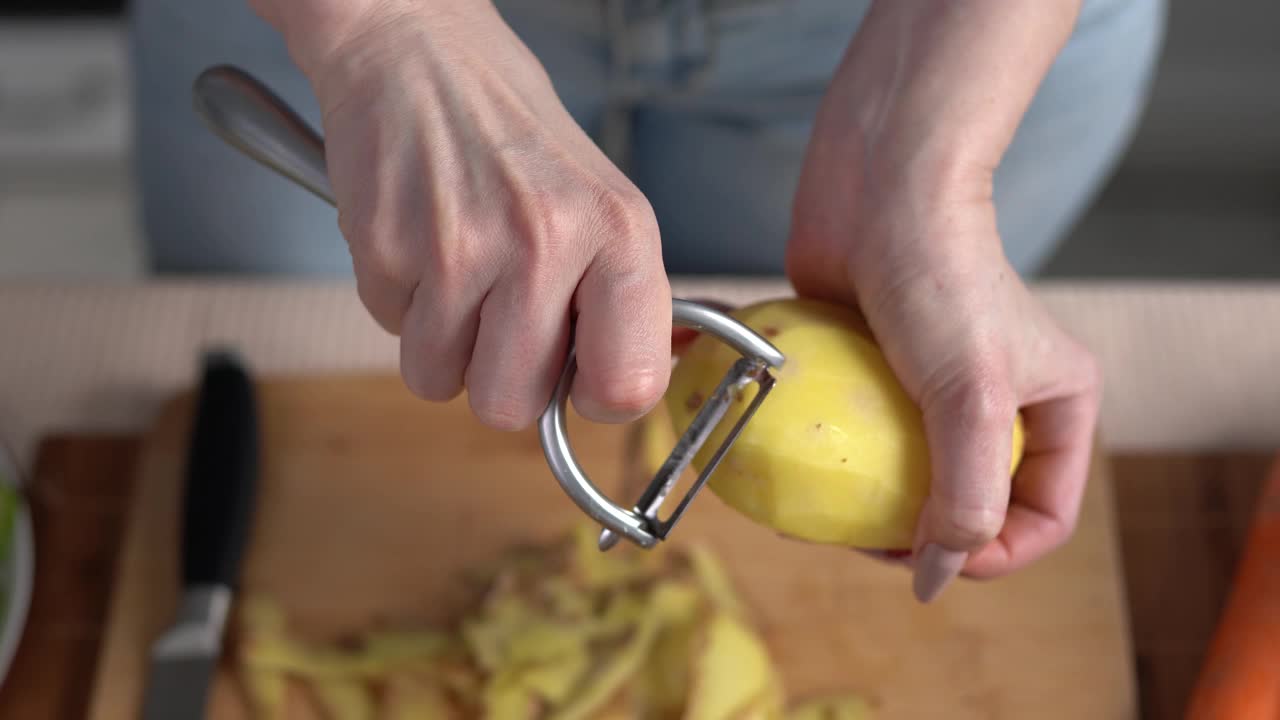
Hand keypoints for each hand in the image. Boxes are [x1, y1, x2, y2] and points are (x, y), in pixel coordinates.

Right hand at [257, 1, 672, 429]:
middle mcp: (546, 243)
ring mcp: (460, 249)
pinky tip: (419, 241)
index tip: (579, 377)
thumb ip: (616, 297)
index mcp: (619, 232)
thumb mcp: (601, 199)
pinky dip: (400, 302)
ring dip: (442, 343)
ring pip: (440, 382)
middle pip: (512, 408)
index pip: (629, 386)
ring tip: (456, 271)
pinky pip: (390, 333)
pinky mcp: (386, 249)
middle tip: (499, 314)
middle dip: (499, 376)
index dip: (595, 398)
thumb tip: (613, 389)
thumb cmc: (512, 130)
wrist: (414, 48)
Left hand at [784, 0, 1098, 601]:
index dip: (994, 556)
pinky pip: (862, 434)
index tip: (929, 561)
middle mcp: (1003, 398)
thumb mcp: (971, 397)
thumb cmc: (940, 279)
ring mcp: (936, 383)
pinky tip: (798, 471)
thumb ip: (966, 495)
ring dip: (870, 504)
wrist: (881, 185)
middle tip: (867, 541)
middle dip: (923, 534)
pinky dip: (836, 460)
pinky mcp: (879, 366)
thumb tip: (938, 576)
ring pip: (910, 472)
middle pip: (973, 501)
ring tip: (825, 517)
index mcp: (1057, 404)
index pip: (1042, 515)